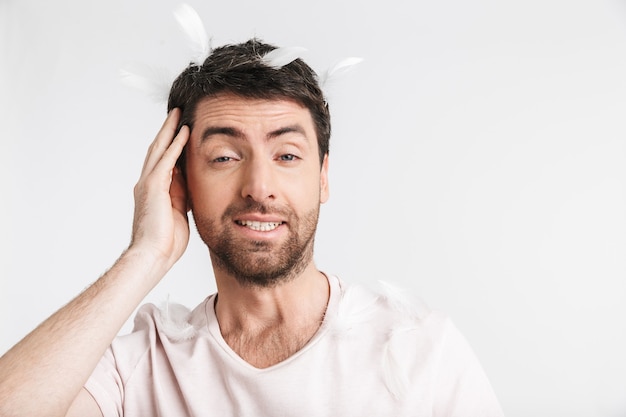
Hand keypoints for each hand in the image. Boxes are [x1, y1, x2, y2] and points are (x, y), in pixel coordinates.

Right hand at [130, 109, 190, 270]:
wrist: (153, 256)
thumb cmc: (166, 242)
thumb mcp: (179, 213)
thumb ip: (182, 197)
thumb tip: (191, 185)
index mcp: (155, 191)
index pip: (163, 162)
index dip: (171, 145)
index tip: (181, 130)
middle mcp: (147, 184)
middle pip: (158, 150)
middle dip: (167, 131)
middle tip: (176, 114)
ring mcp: (148, 184)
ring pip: (159, 149)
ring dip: (169, 131)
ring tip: (178, 114)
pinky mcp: (153, 187)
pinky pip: (166, 160)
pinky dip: (175, 145)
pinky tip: (184, 132)